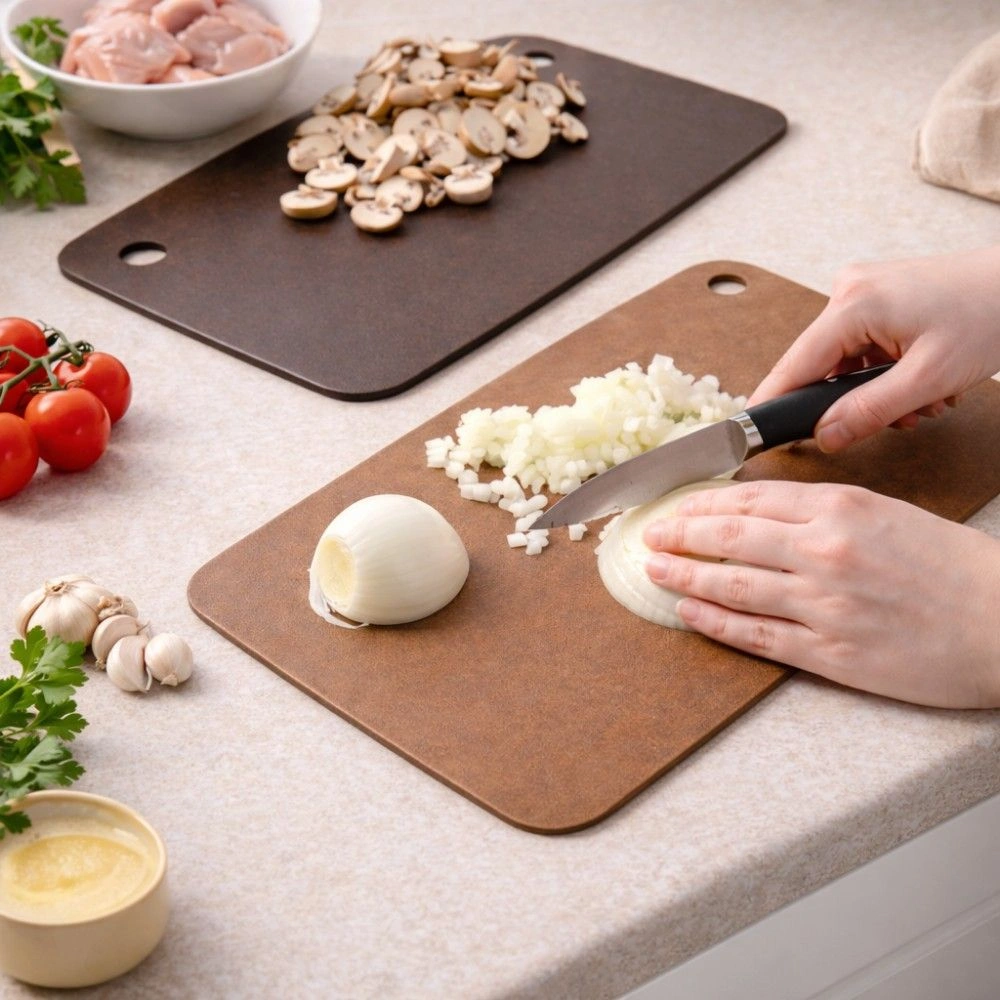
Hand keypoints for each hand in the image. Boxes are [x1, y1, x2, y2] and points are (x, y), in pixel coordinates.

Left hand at [643, 480, 999, 708]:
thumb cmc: (954, 568)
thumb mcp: (889, 514)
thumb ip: (825, 511)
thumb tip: (764, 512)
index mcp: (842, 508)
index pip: (751, 499)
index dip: (703, 505)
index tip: (676, 507)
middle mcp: (825, 551)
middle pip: (731, 537)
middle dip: (680, 535)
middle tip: (650, 537)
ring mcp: (824, 604)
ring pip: (732, 585)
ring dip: (684, 577)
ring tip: (655, 571)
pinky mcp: (829, 654)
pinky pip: (755, 635)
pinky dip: (714, 623)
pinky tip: (688, 614)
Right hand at [750, 246, 999, 452]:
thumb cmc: (991, 314)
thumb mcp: (929, 378)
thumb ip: (869, 412)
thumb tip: (823, 436)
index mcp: (852, 305)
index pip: (795, 366)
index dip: (775, 404)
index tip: (752, 434)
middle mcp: (847, 291)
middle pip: (821, 366)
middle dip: (854, 402)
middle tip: (902, 418)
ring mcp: (862, 291)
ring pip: (845, 362)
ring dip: (877, 391)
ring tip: (925, 398)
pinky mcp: (877, 297)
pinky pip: (862, 348)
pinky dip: (886, 372)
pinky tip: (920, 379)